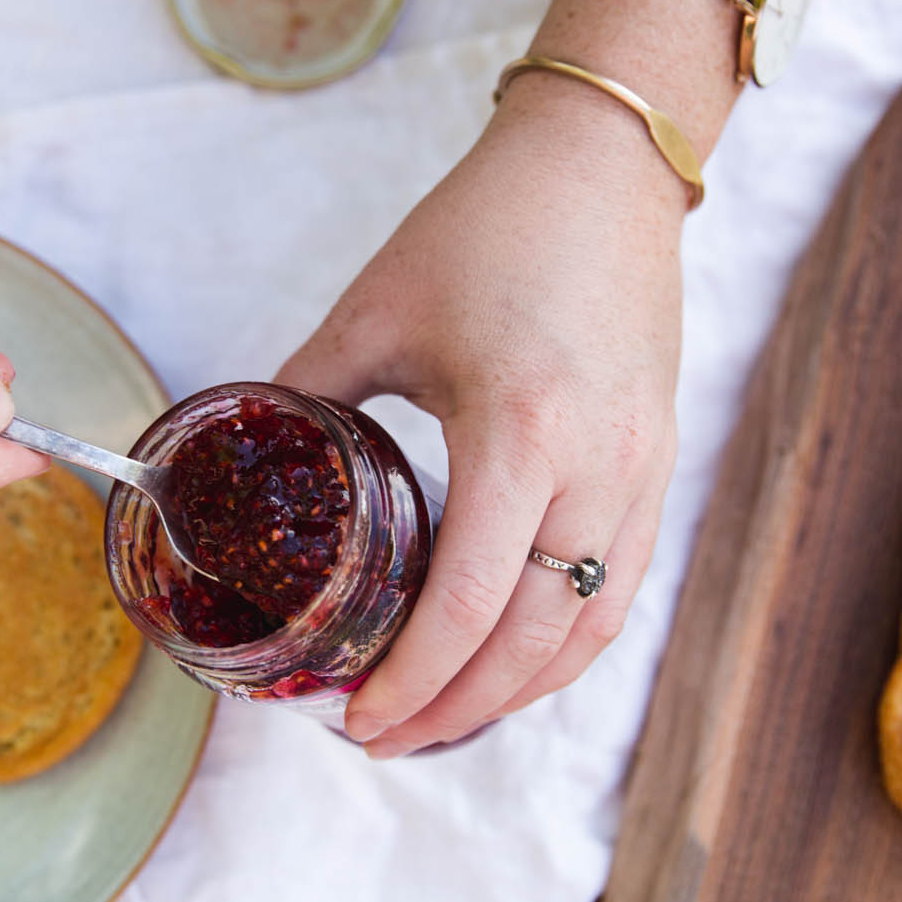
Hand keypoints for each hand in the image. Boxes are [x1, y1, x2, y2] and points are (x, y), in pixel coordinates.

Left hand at [276, 76, 688, 755]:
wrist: (602, 165)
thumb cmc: (486, 227)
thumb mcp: (374, 314)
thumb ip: (304, 399)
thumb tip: (240, 471)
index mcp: (520, 430)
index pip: (470, 603)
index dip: (413, 682)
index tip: (358, 720)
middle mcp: (598, 465)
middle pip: (533, 641)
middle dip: (454, 708)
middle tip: (382, 737)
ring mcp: (645, 470)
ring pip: (590, 627)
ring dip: (517, 691)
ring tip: (443, 717)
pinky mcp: (661, 463)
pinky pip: (621, 585)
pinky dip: (566, 642)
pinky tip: (513, 660)